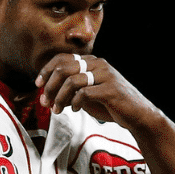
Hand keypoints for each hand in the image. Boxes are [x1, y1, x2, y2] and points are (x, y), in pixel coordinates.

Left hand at [35, 53, 159, 128]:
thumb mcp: (87, 95)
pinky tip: (74, 109)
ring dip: (60, 97)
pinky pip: (84, 93)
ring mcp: (106, 75)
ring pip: (72, 80)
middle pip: (64, 68)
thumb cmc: (111, 105)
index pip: (63, 58)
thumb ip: (70, 91)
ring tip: (56, 110)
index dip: (46, 70)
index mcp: (92, 62)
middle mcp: (98, 64)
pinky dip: (75, 102)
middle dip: (50, 85)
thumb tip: (47, 95)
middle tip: (45, 101)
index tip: (38, 84)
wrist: (137, 115)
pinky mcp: (110, 89)